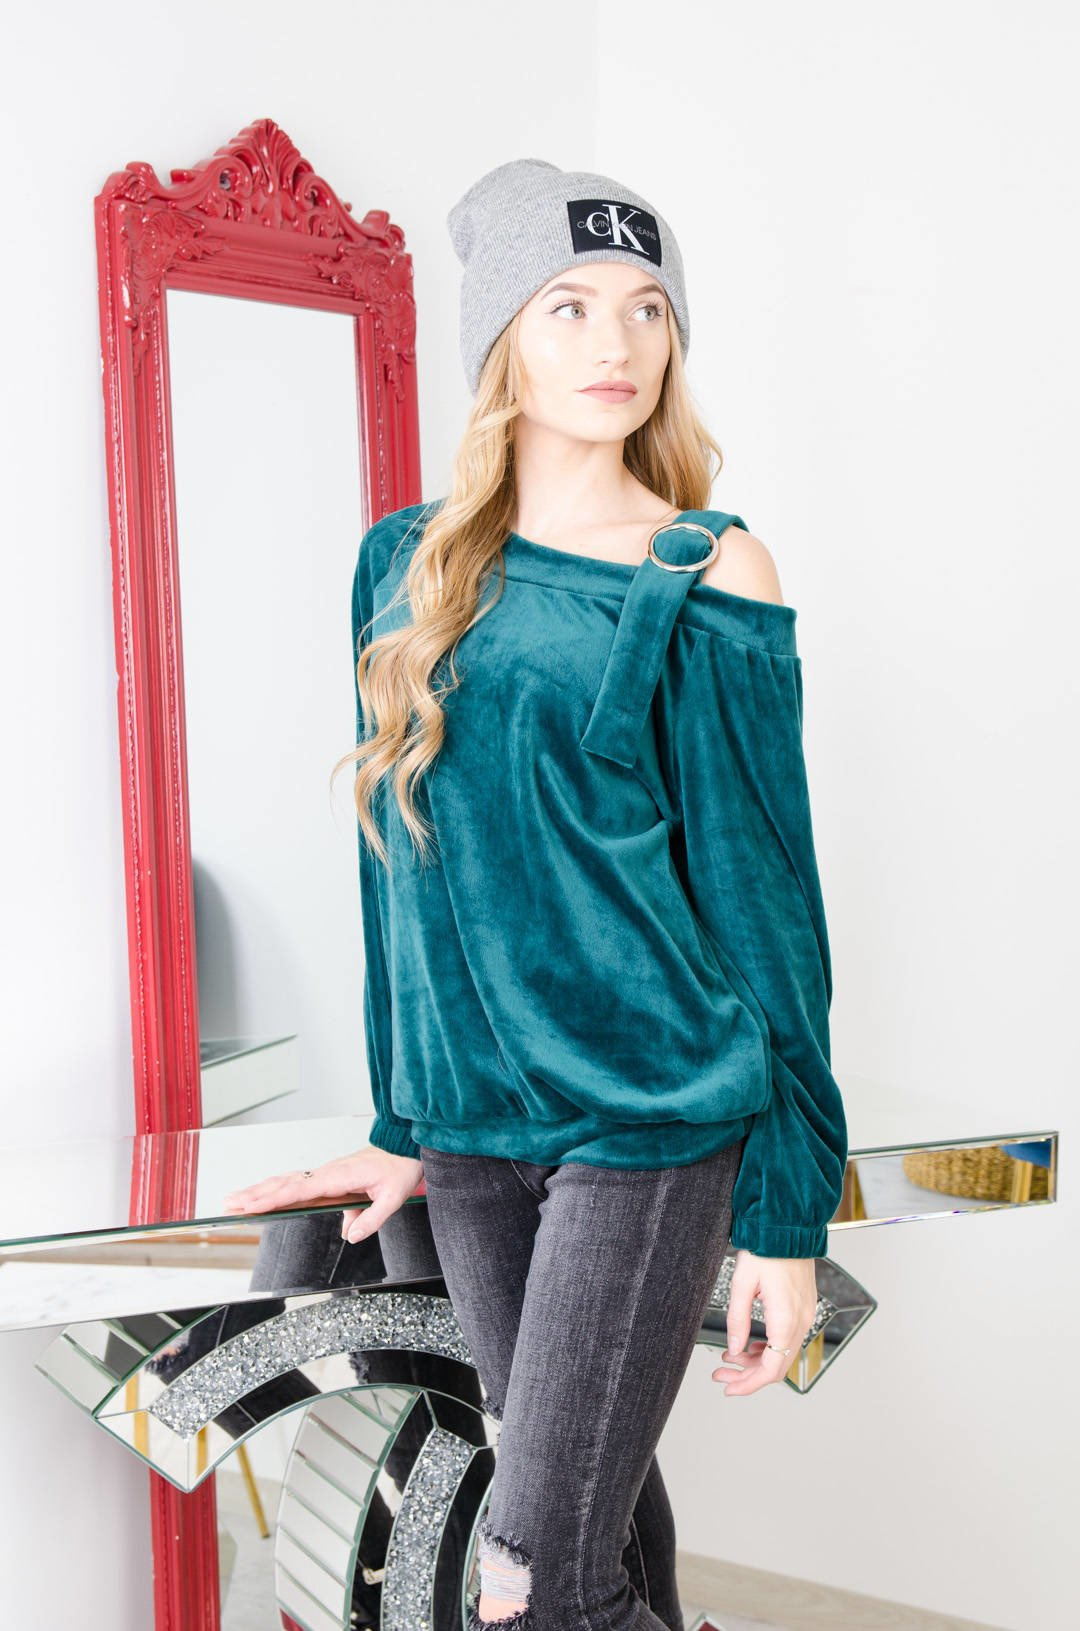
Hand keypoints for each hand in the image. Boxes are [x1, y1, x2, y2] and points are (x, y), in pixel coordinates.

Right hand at [223, 1147, 424, 1243]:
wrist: (403, 1148)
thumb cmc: (398, 1169)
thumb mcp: (393, 1197)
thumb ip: (372, 1218)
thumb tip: (349, 1237)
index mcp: (341, 1176)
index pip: (301, 1188)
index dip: (275, 1198)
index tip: (253, 1205)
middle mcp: (327, 1172)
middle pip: (285, 1183)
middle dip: (255, 1194)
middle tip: (229, 1204)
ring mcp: (325, 1173)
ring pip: (286, 1181)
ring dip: (260, 1190)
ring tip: (235, 1199)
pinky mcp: (326, 1177)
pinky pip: (296, 1182)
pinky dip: (275, 1187)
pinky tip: (262, 1195)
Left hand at [712, 1247, 816, 1396]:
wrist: (788, 1227)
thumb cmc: (766, 1249)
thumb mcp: (741, 1283)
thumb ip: (738, 1320)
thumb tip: (734, 1350)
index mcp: (785, 1319)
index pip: (771, 1369)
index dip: (749, 1384)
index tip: (729, 1388)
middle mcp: (801, 1321)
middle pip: (777, 1366)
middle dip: (747, 1375)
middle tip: (721, 1375)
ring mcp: (805, 1314)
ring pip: (782, 1354)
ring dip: (756, 1361)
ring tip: (729, 1359)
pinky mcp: (803, 1307)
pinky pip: (788, 1339)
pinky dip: (768, 1348)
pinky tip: (750, 1346)